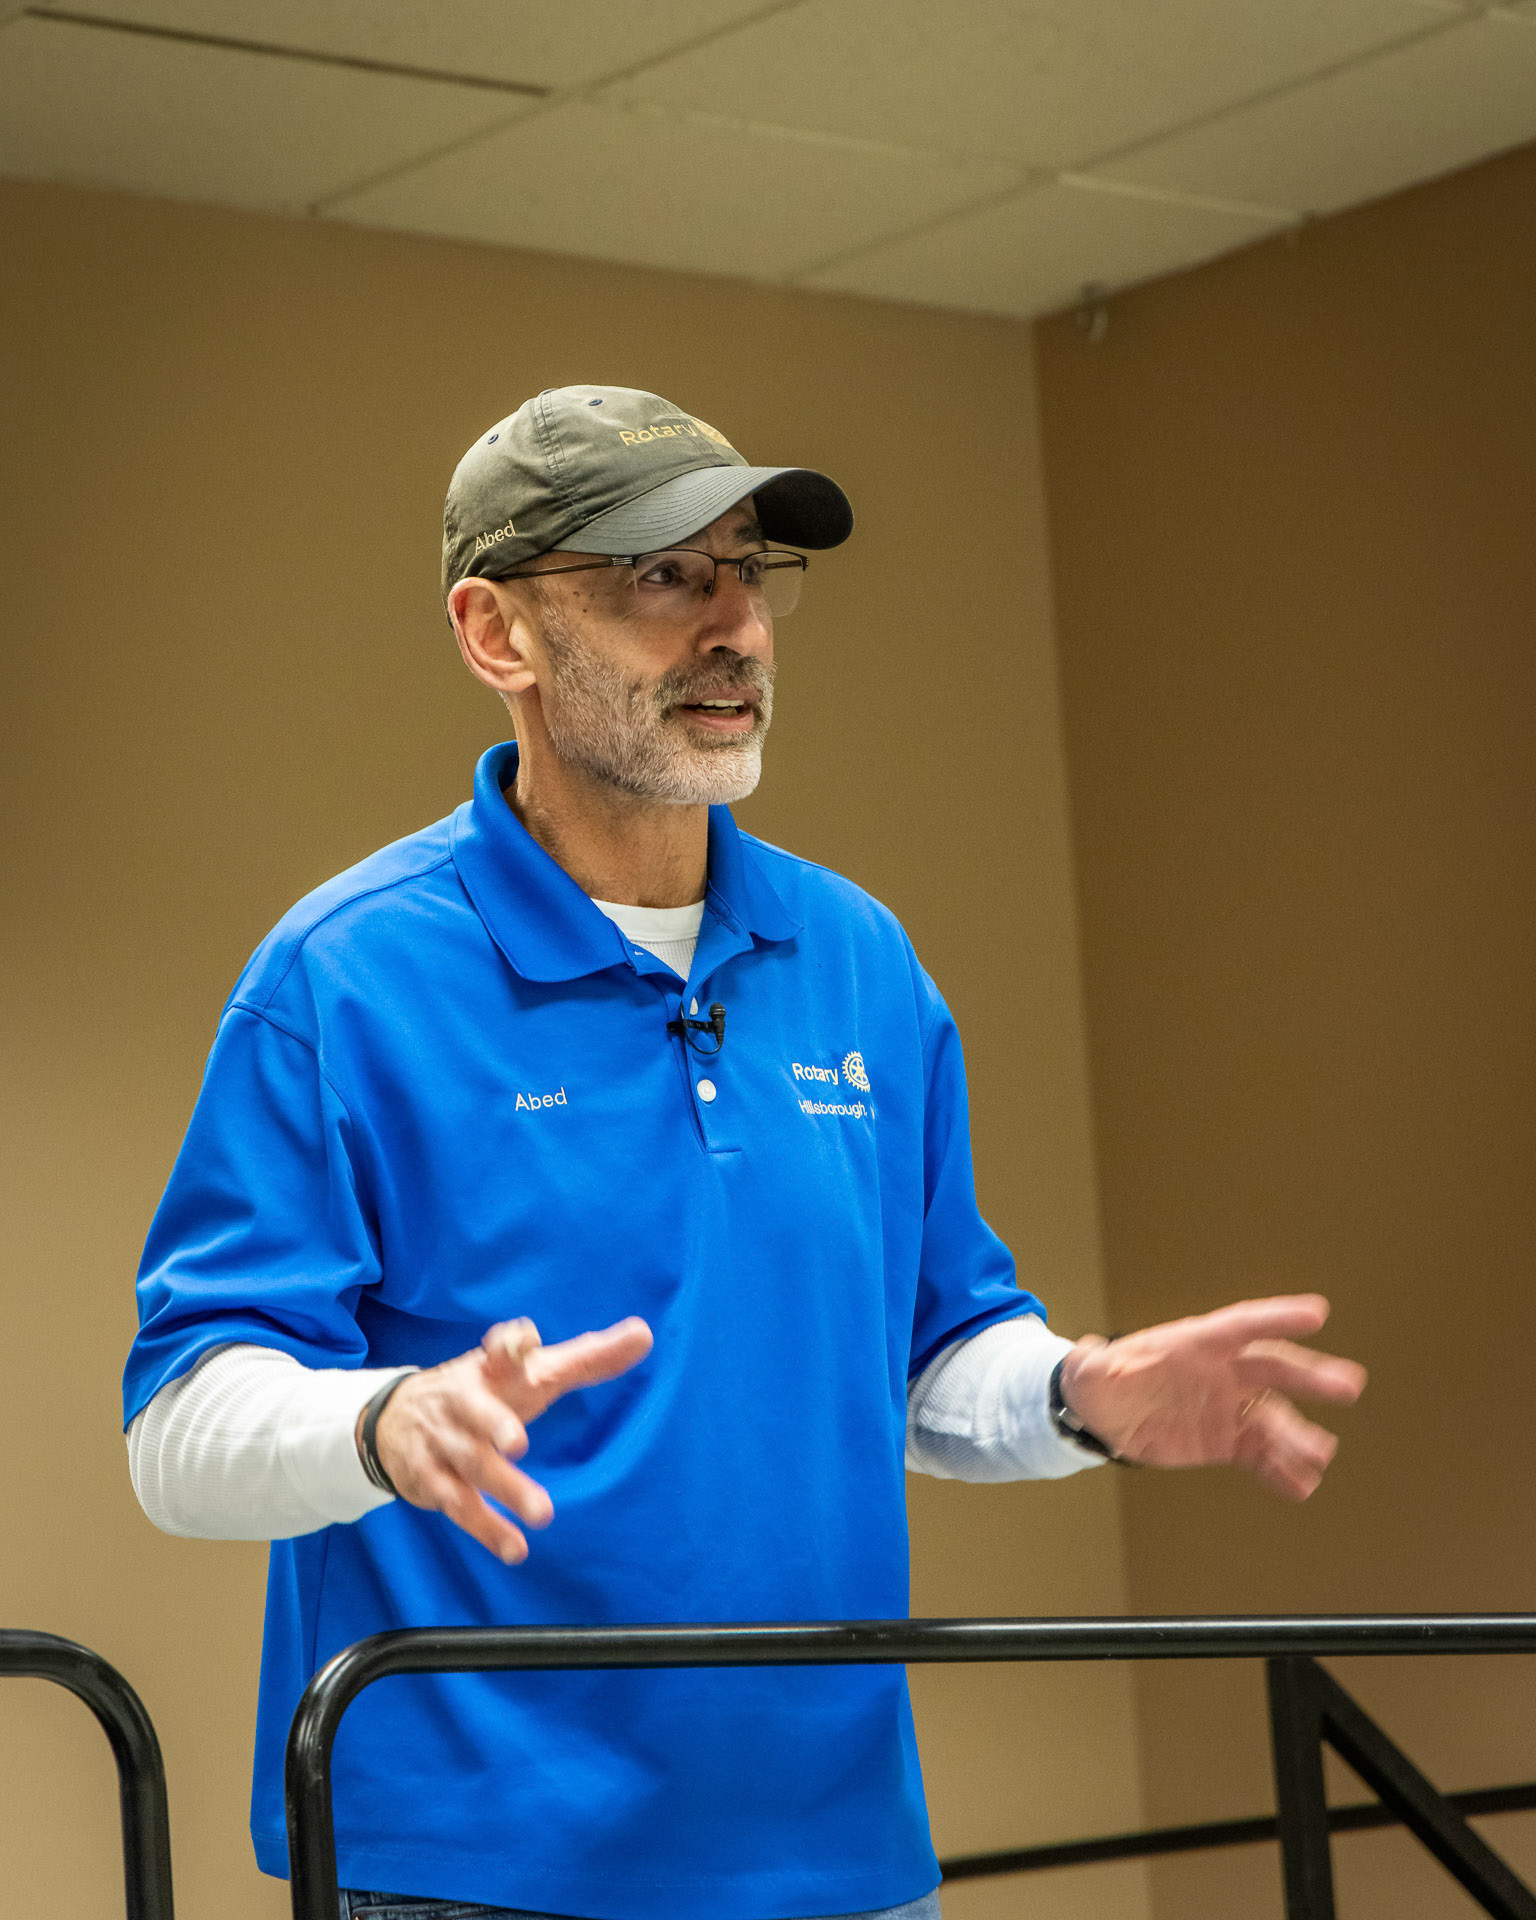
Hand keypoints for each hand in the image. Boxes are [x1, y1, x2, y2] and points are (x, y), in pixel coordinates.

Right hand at [360, 1316, 652, 1560]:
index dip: (510, 1344)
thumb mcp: (529, 1371)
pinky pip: (460, 1506)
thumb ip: (586, 1357)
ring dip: (506, 1489)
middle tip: (519, 1442)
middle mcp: (462, 1403)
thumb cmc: (486, 1392)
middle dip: (494, 1425)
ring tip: (543, 1513)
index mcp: (490, 1369)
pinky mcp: (432, 1481)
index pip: (500, 1349)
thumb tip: (645, 1335)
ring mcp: (444, 1443)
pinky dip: (486, 1529)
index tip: (525, 1341)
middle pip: (477, 1412)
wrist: (393, 1419)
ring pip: (473, 1465)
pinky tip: (516, 1549)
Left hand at [1057, 1293, 1365, 1500]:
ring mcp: (1229, 1407)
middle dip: (1310, 1377)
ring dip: (1298, 1437)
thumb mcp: (1093, 1367)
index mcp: (1197, 1342)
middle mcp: (1223, 1372)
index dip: (1277, 1319)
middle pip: (1273, 1371)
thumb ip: (1095, 1361)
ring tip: (1320, 1453)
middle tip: (1348, 1385)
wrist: (1107, 1414)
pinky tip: (1300, 1484)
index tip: (1316, 1314)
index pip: (1242, 1325)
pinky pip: (1260, 1456)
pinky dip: (1280, 1470)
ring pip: (1273, 1420)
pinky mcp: (1227, 1440)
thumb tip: (1085, 1352)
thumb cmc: (1104, 1377)